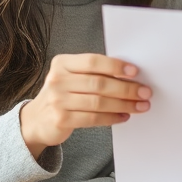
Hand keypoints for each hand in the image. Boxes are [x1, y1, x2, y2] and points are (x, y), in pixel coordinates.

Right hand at [19, 54, 150, 158]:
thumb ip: (93, 73)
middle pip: (99, 83)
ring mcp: (58, 100)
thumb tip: (129, 75)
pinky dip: (112, 117)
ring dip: (124, 104)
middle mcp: (57, 80)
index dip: (115, 66)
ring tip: (140, 106)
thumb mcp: (71, 78)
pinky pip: (94, 118)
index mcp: (62, 63)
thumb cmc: (63, 95)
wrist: (37, 120)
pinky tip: (124, 116)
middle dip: (126, 88)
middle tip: (144, 92)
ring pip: (99, 102)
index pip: (93, 61)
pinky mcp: (61, 119)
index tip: (135, 71)